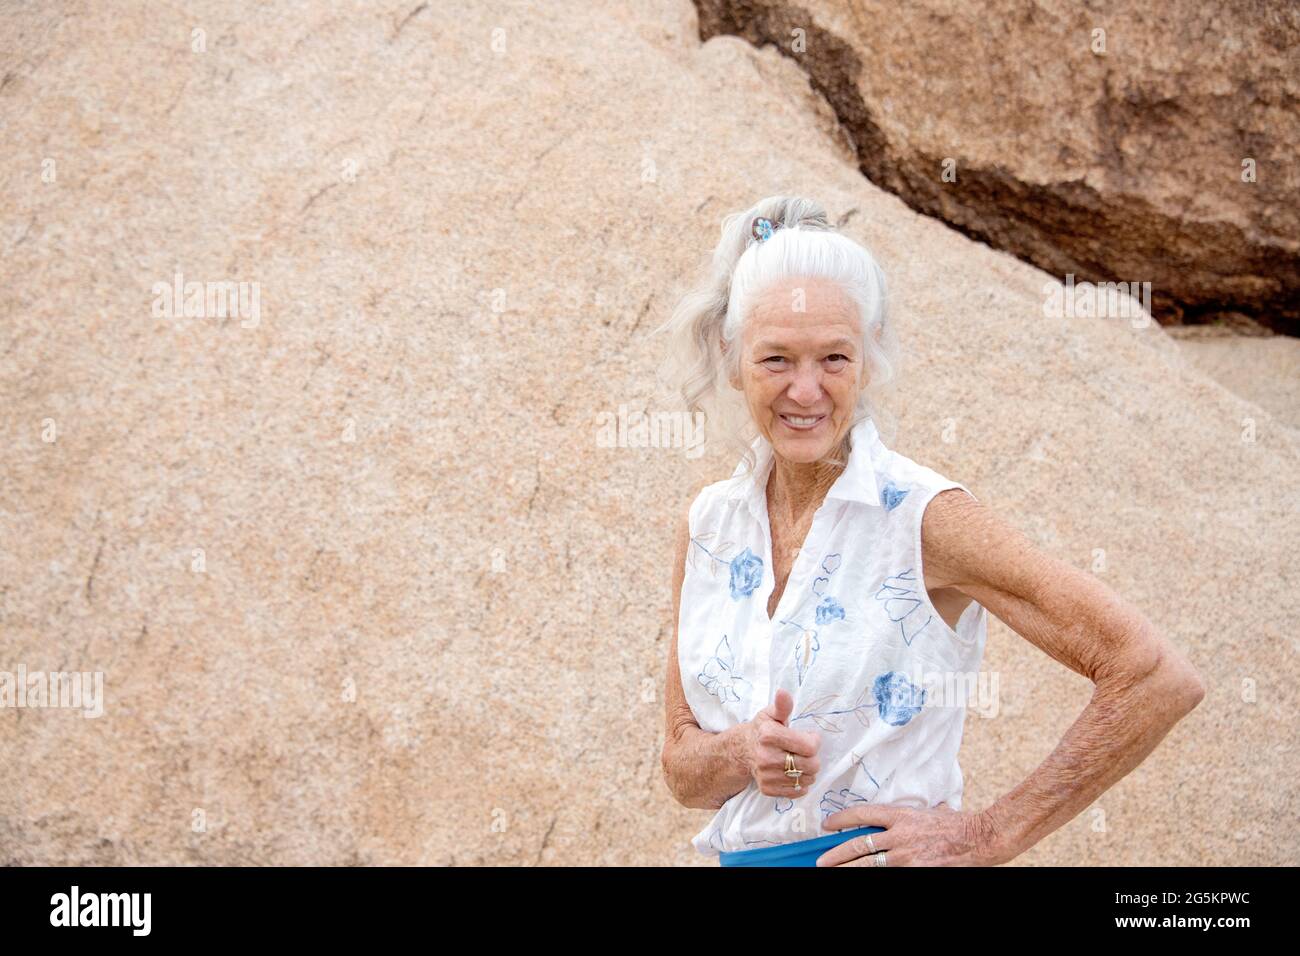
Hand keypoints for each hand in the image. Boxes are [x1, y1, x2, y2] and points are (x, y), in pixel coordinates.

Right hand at [743, 689, 821, 797]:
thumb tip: (783, 692)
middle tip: (805, 752)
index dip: (814, 741)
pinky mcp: (767, 789)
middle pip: (811, 765)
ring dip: (807, 772)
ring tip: (798, 762)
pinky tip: (792, 773)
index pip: (810, 747)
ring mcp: (766, 775)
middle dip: (813, 758)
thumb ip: (782, 706)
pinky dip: (799, 784)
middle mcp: (766, 757)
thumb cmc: (762, 730)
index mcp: (769, 735)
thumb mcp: (771, 714)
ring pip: (806, 779)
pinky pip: (796, 792)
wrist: (742, 750)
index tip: (809, 738)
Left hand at [815, 802, 1010, 865]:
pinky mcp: (915, 870)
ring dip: (848, 869)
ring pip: (868, 864)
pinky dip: (874, 877)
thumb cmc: (957, 824)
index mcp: (901, 815)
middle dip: (836, 854)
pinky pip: (888, 876)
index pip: (862, 814)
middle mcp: (899, 835)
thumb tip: (911, 812)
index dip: (841, 819)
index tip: (827, 824)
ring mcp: (906, 856)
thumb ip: (915, 814)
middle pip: (859, 844)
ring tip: (831, 872)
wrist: (979, 839)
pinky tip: (862, 879)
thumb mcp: (930, 811)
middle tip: (820, 860)